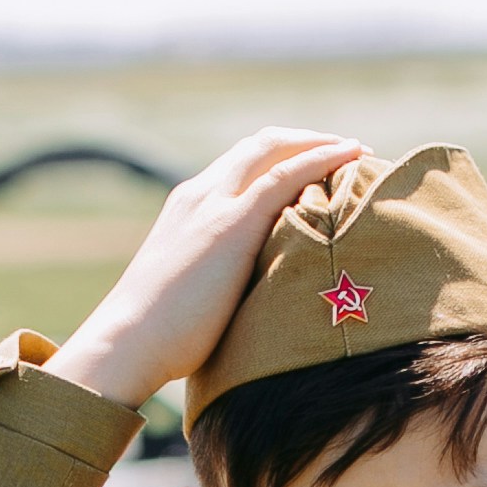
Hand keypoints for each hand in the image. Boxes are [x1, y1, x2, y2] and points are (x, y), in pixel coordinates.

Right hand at [46, 128, 365, 409]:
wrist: (127, 344)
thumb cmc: (157, 339)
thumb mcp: (192, 295)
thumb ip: (219, 282)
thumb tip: (251, 307)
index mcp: (188, 208)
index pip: (241, 165)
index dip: (283, 159)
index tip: (319, 168)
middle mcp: (200, 194)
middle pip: (261, 146)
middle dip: (307, 142)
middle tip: (348, 152)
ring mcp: (214, 204)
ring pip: (275, 150)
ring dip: (320, 144)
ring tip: (358, 152)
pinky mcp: (232, 223)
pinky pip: (286, 174)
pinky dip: (321, 158)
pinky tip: (350, 156)